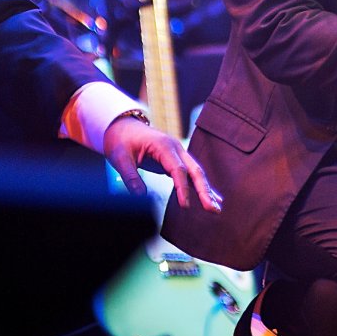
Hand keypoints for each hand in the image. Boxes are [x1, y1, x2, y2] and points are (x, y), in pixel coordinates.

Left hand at [103, 115, 222, 212]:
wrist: (122, 126)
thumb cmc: (121, 140)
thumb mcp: (119, 158)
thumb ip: (130, 177)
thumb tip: (140, 197)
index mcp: (164, 146)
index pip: (178, 169)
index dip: (182, 188)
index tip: (185, 206)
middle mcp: (176, 148)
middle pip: (195, 170)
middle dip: (205, 190)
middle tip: (213, 209)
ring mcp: (178, 154)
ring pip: (196, 173)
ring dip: (206, 190)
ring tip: (216, 208)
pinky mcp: (176, 160)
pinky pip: (190, 174)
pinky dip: (200, 186)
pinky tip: (210, 197)